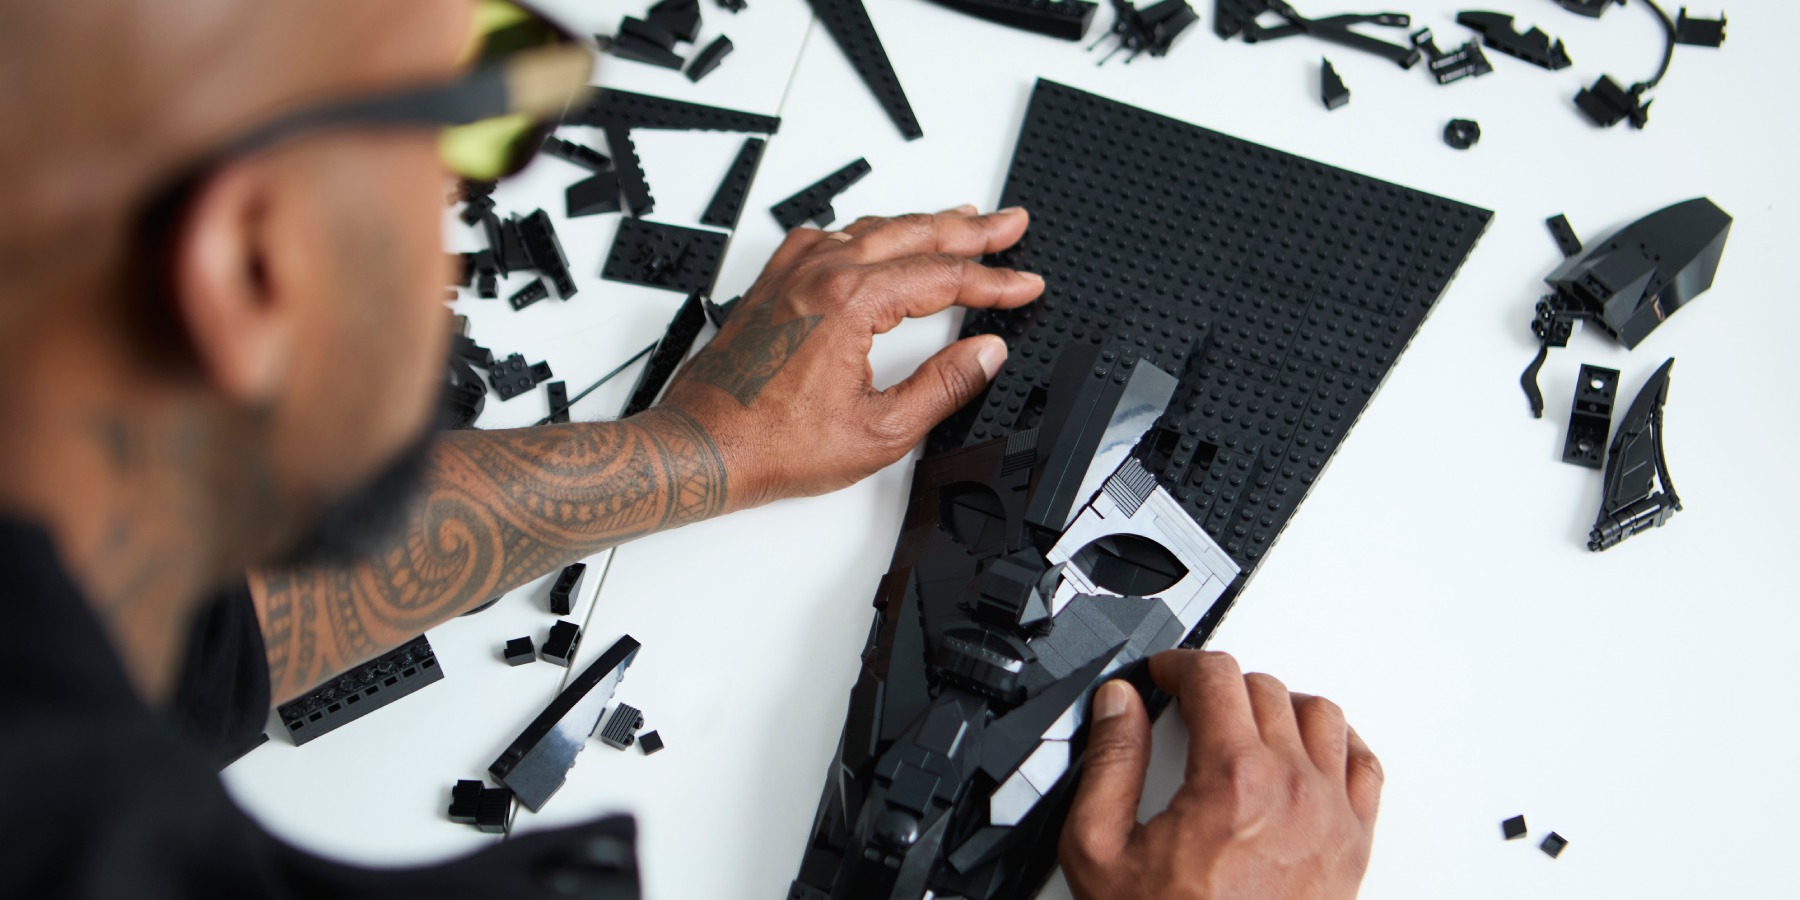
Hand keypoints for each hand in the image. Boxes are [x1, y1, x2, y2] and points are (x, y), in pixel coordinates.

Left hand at [656, 206, 1042, 510]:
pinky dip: (864, 231)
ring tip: (962, 219)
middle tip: (1011, 225)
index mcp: (849, 302)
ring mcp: (792, 274)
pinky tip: (876, 235)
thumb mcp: (879, 431)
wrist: (703, 448)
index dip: (993, 281)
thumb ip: (942, 387)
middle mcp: (820, 274)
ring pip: (871, 228)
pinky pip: (826, 237)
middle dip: (971, 229)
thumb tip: (985, 354)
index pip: (942, 277)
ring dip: (922, 223)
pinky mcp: (773, 285)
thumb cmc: (772, 444)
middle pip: (913, 235)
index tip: (1025, 284)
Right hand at [1061, 651, 1381, 899]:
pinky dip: (1337, 744)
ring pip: (1320, 714)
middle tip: (1189, 706)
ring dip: (1279, 706)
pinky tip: (1308, 752)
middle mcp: (1292, 787)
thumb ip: (1110, 763)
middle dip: (1220, 686)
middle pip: (1264, 688)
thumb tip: (1118, 706)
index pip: (1216, 677)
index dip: (1179, 666)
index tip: (1163, 678)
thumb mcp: (1100, 849)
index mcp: (1232, 779)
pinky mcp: (1354, 845)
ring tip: (1246, 723)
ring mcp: (1331, 815)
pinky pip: (1363, 764)